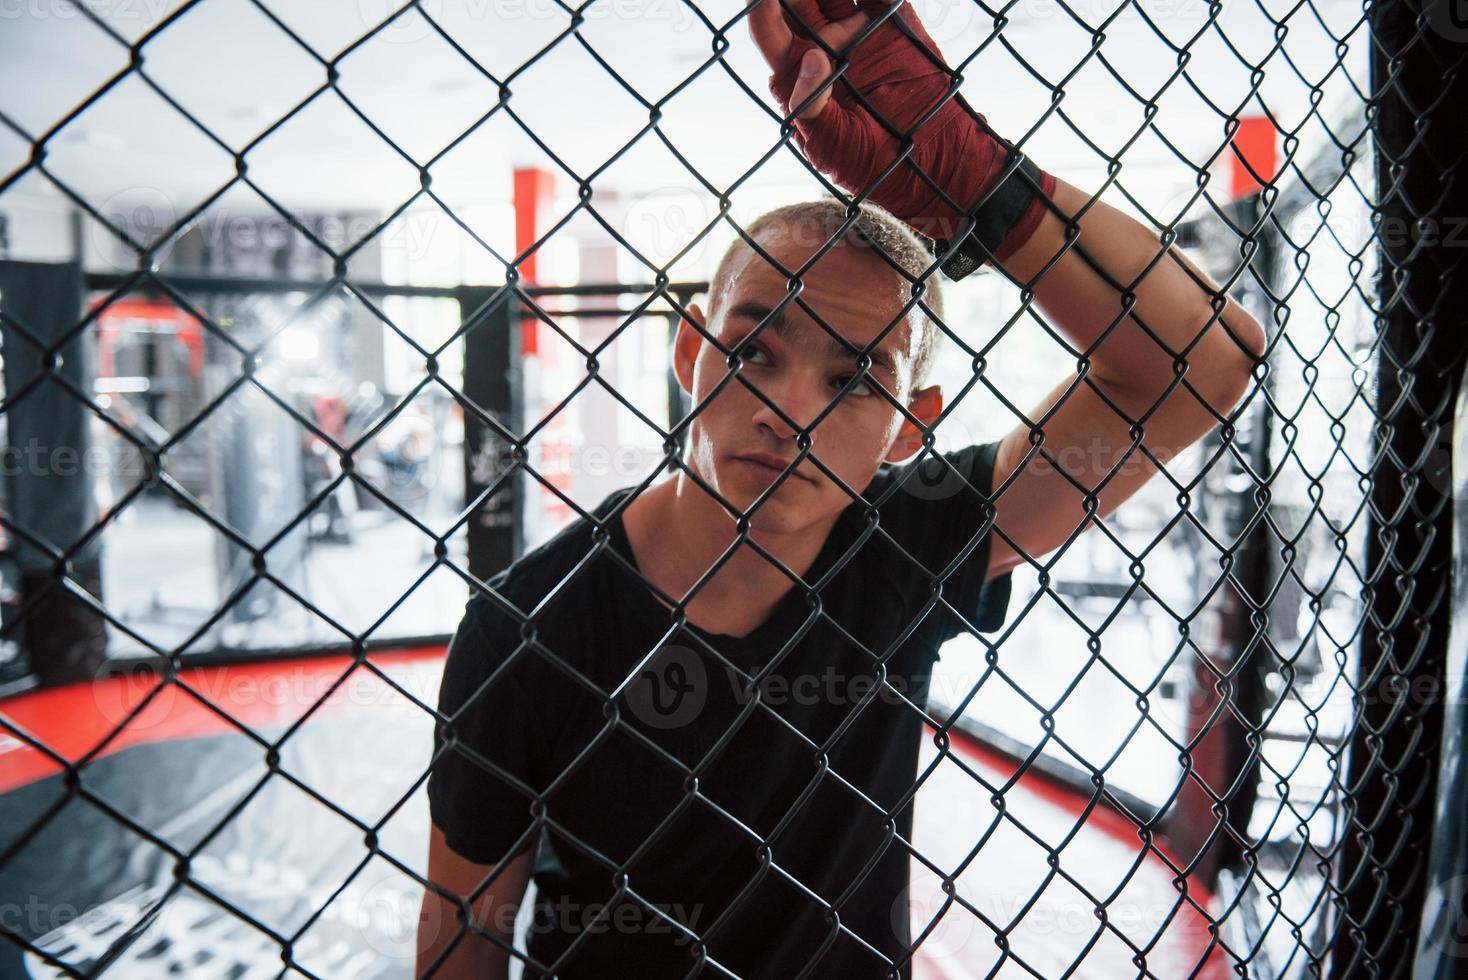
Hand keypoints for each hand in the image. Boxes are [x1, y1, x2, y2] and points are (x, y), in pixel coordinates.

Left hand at [748, 0, 1053, 267]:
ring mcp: (860, 32)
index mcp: (798, 76)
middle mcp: (824, 46)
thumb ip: (812, 108)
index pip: (770, 32)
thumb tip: (811, 57)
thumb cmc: (873, 165)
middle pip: (800, 1)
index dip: (763, 7)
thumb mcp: (832, 146)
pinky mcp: (896, 23)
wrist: (935, 163)